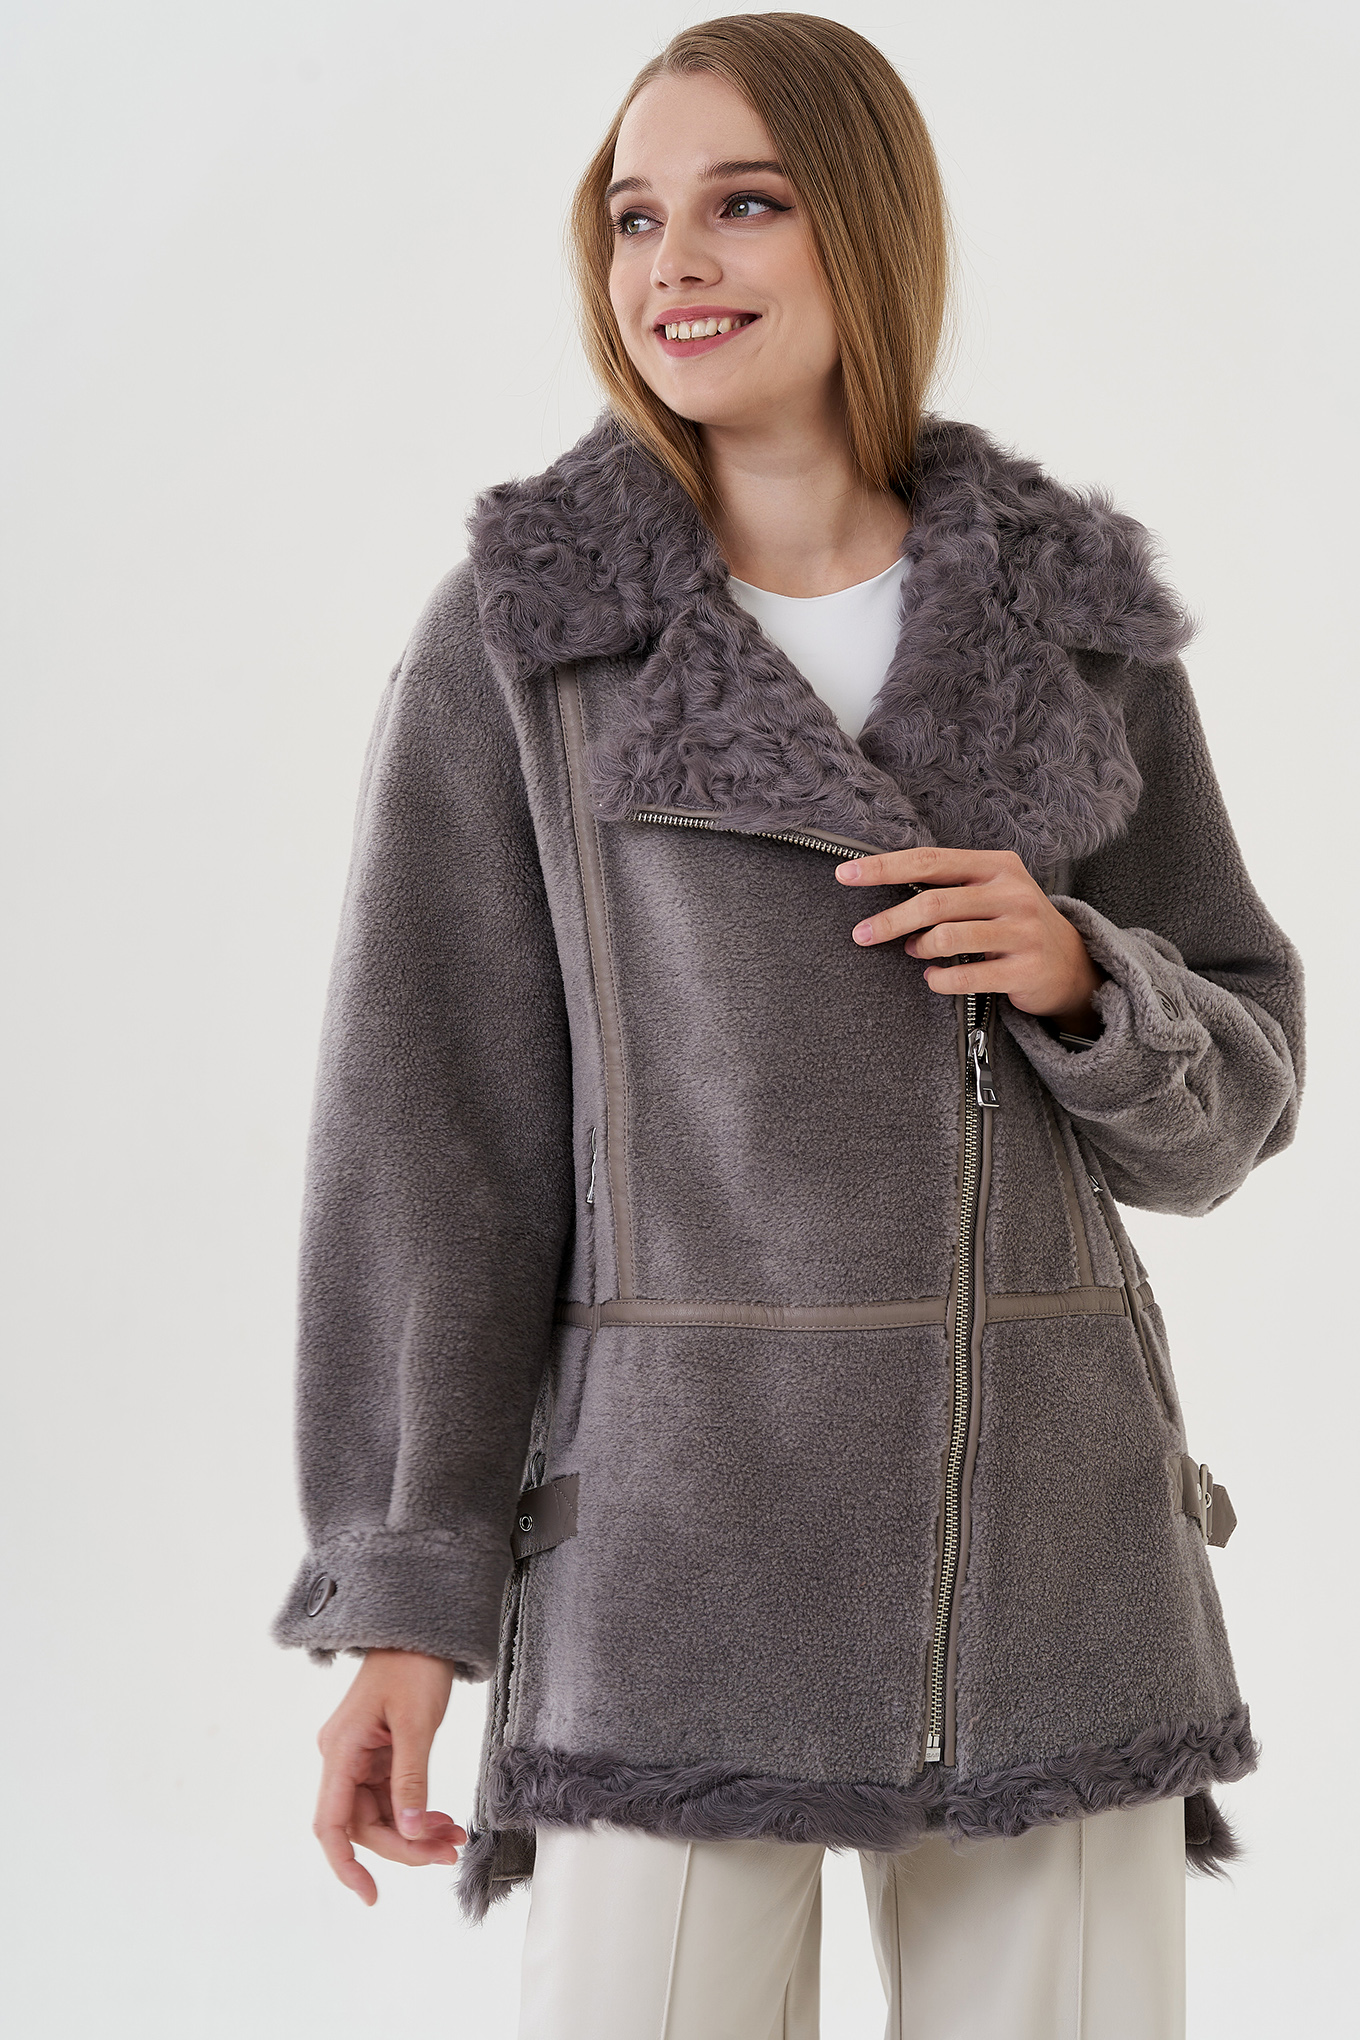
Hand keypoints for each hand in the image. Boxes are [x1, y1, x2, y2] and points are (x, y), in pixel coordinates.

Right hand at [313, 1649, 464, 1904]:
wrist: (424, 1627)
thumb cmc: (414, 1664)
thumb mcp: (417, 1723)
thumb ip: (411, 1780)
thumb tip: (409, 1832)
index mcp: (340, 1750)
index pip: (331, 1823)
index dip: (346, 1865)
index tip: (370, 1895)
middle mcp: (342, 1758)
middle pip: (362, 1824)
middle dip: (403, 1845)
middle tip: (446, 1853)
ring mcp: (360, 1757)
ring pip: (380, 1815)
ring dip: (415, 1832)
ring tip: (454, 1840)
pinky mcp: (379, 1754)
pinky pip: (393, 1797)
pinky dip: (418, 1813)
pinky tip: (445, 1822)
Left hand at [836, 845, 1104, 1033]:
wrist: (1069, 963)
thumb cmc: (1012, 922)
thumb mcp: (989, 891)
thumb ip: (947, 886)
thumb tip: (882, 889)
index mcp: (997, 865)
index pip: (930, 861)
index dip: (884, 868)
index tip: (844, 875)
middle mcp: (1013, 892)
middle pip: (934, 902)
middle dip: (890, 920)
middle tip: (861, 934)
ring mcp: (1023, 931)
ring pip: (948, 938)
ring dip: (919, 948)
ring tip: (913, 951)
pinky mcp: (1025, 968)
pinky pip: (966, 976)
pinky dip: (939, 980)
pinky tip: (933, 978)